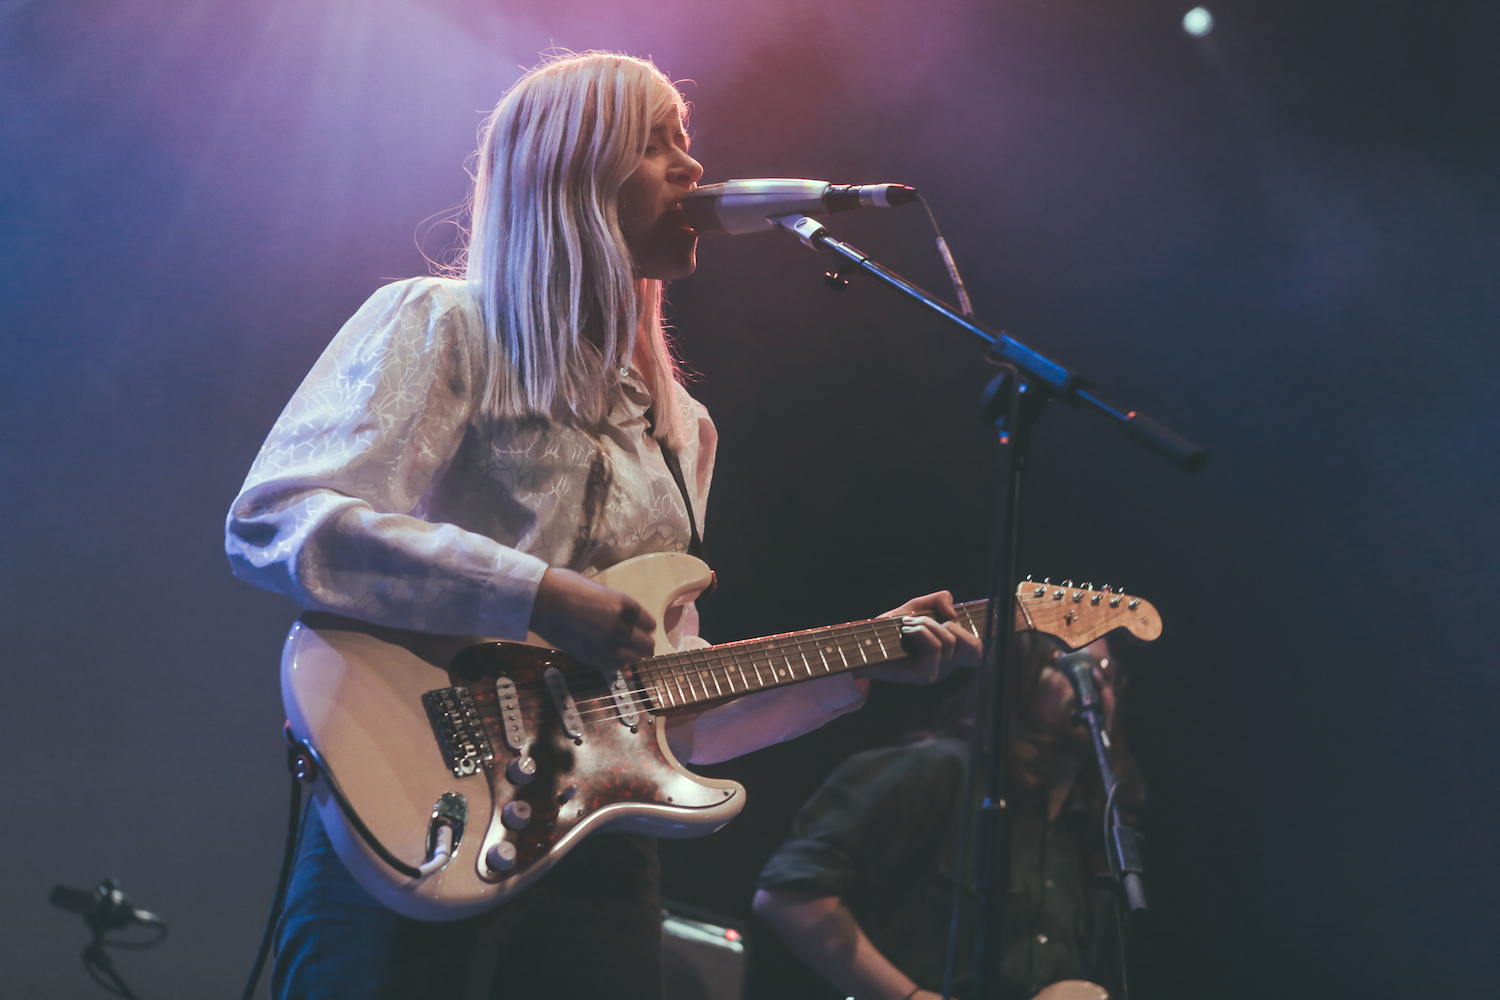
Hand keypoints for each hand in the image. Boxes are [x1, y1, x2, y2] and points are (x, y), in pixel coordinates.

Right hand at [528, 567, 657, 669]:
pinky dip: (616, 662)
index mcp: (624, 605)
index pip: (648, 622)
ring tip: (629, 652)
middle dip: (644, 642)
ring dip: (633, 655)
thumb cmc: (566, 586)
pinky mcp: (591, 658)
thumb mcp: (600, 590)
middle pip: (646, 644)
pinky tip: (612, 656)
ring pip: (633, 659)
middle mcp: (620, 628)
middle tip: (640, 641)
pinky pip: (614, 666)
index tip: (643, 626)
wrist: (541, 601)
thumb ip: (615, 605)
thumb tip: (621, 615)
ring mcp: (606, 646)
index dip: (645, 624)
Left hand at [853, 590, 981, 684]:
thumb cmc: (889, 629)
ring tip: (907, 625)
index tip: (951, 619)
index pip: (980, 653)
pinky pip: (936, 648)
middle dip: (948, 623)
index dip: (977, 636)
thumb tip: (953, 610)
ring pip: (950, 642)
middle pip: (972, 644)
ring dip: (927, 624)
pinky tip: (906, 631)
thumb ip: (938, 600)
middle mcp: (947, 666)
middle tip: (920, 620)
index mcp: (950, 654)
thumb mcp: (916, 607)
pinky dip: (922, 632)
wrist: (863, 646)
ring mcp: (938, 673)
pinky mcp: (924, 676)